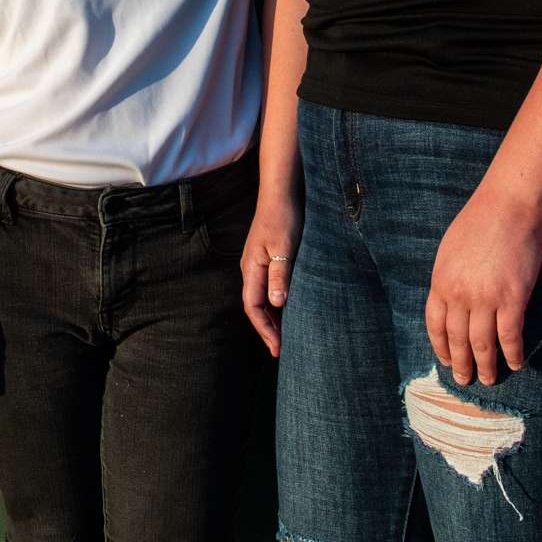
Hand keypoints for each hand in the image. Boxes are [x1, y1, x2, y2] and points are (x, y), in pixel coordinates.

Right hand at [240, 191, 301, 357]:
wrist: (281, 192)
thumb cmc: (283, 217)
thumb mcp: (284, 247)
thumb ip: (280, 275)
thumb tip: (277, 304)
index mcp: (252, 269)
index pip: (254, 308)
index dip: (265, 330)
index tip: (277, 349)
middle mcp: (251, 269)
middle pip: (256, 307)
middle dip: (267, 329)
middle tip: (282, 350)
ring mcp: (258, 263)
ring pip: (262, 298)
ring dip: (273, 318)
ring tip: (287, 335)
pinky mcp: (268, 257)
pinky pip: (269, 287)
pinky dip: (278, 302)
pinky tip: (289, 308)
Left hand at [426, 191, 541, 385]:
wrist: (508, 206)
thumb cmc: (480, 222)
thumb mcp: (450, 251)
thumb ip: (449, 279)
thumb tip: (451, 301)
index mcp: (441, 282)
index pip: (435, 325)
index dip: (440, 347)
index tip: (446, 361)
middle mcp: (460, 295)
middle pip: (458, 340)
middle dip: (461, 364)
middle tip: (465, 381)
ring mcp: (486, 299)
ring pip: (482, 344)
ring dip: (485, 366)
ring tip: (488, 380)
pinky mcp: (513, 299)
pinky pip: (510, 336)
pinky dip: (513, 353)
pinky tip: (516, 362)